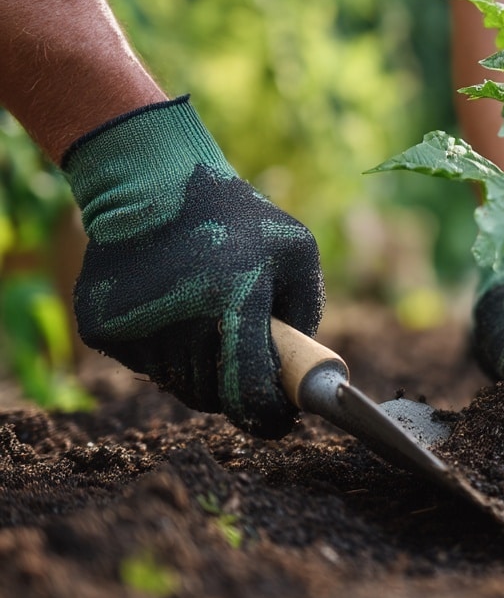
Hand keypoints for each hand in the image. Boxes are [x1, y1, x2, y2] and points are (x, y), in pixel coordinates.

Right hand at [62, 97, 323, 437]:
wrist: (148, 181)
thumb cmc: (235, 216)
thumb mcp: (295, 248)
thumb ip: (308, 309)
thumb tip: (298, 365)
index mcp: (232, 299)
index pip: (249, 392)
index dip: (269, 415)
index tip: (280, 416)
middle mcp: (179, 321)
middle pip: (214, 396)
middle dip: (236, 384)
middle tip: (244, 349)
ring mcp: (135, 328)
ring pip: (179, 384)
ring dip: (201, 366)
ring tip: (206, 315)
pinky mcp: (102, 331)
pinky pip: (146, 365)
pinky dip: (164, 349)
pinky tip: (169, 305)